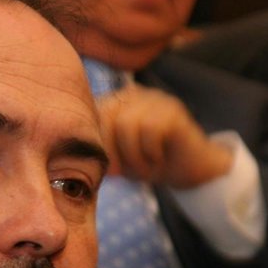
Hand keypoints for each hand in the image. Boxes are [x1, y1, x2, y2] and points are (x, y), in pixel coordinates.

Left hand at [97, 83, 232, 188]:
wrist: (190, 169)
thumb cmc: (148, 163)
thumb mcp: (117, 159)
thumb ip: (97, 151)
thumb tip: (78, 156)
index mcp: (112, 103)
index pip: (90, 116)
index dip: (96, 146)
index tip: (107, 170)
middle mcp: (131, 94)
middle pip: (106, 117)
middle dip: (112, 151)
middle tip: (125, 173)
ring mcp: (153, 98)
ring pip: (127, 124)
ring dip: (133, 156)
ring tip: (144, 169)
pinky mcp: (173, 108)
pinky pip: (151, 128)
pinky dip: (151, 152)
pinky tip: (157, 159)